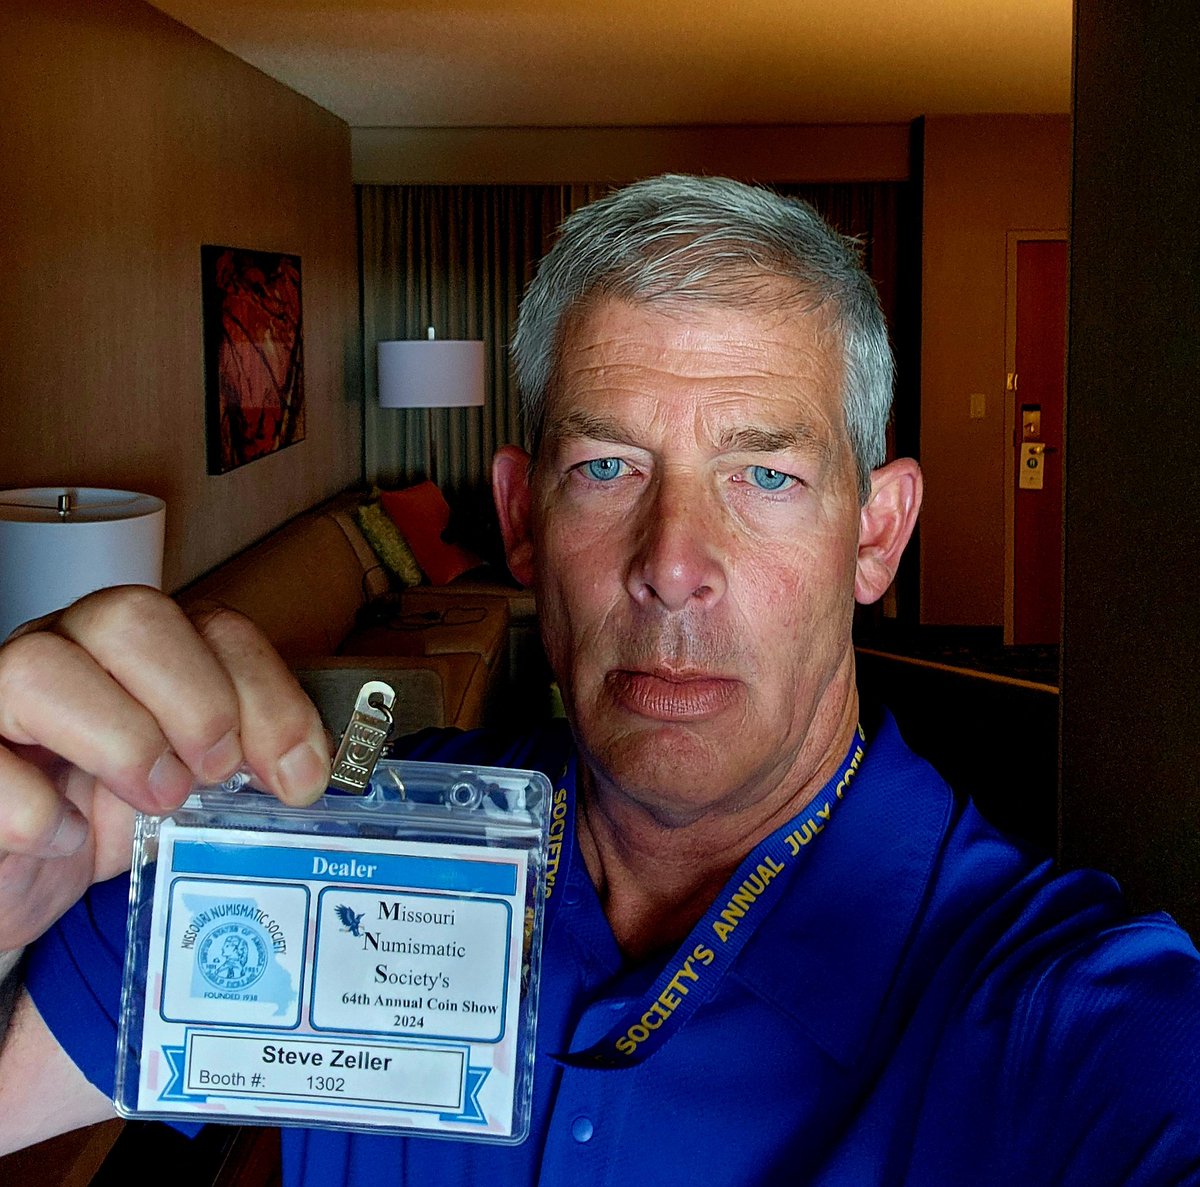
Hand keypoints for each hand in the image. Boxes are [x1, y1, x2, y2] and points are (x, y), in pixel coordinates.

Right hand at [0, 587, 329, 949]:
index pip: (217, 628)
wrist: (25, 877)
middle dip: (196, 699)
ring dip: (122, 740)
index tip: (299, 774)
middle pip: (130, 617)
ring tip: (156, 800)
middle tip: (215, 772)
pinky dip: (36, 809)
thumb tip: (307, 773)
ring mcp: (0, 698)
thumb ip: (243, 760)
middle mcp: (69, 650)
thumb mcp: (191, 783)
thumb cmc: (109, 815)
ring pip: (41, 666)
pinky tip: (67, 839)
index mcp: (142, 649)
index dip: (268, 695)